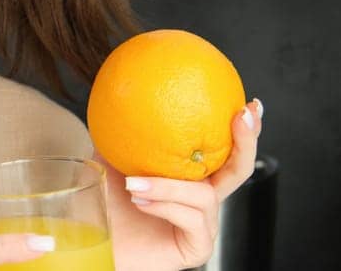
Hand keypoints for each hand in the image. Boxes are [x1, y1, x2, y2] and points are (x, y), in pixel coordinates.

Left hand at [99, 98, 262, 270]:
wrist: (91, 242)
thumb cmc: (100, 204)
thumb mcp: (108, 158)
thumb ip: (121, 131)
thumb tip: (124, 91)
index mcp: (190, 177)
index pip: (225, 151)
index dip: (244, 130)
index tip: (249, 104)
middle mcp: (200, 199)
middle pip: (239, 171)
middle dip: (246, 143)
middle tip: (239, 118)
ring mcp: (201, 224)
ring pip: (206, 197)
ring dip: (169, 186)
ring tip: (133, 182)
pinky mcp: (195, 248)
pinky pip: (192, 222)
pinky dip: (166, 207)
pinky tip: (141, 201)